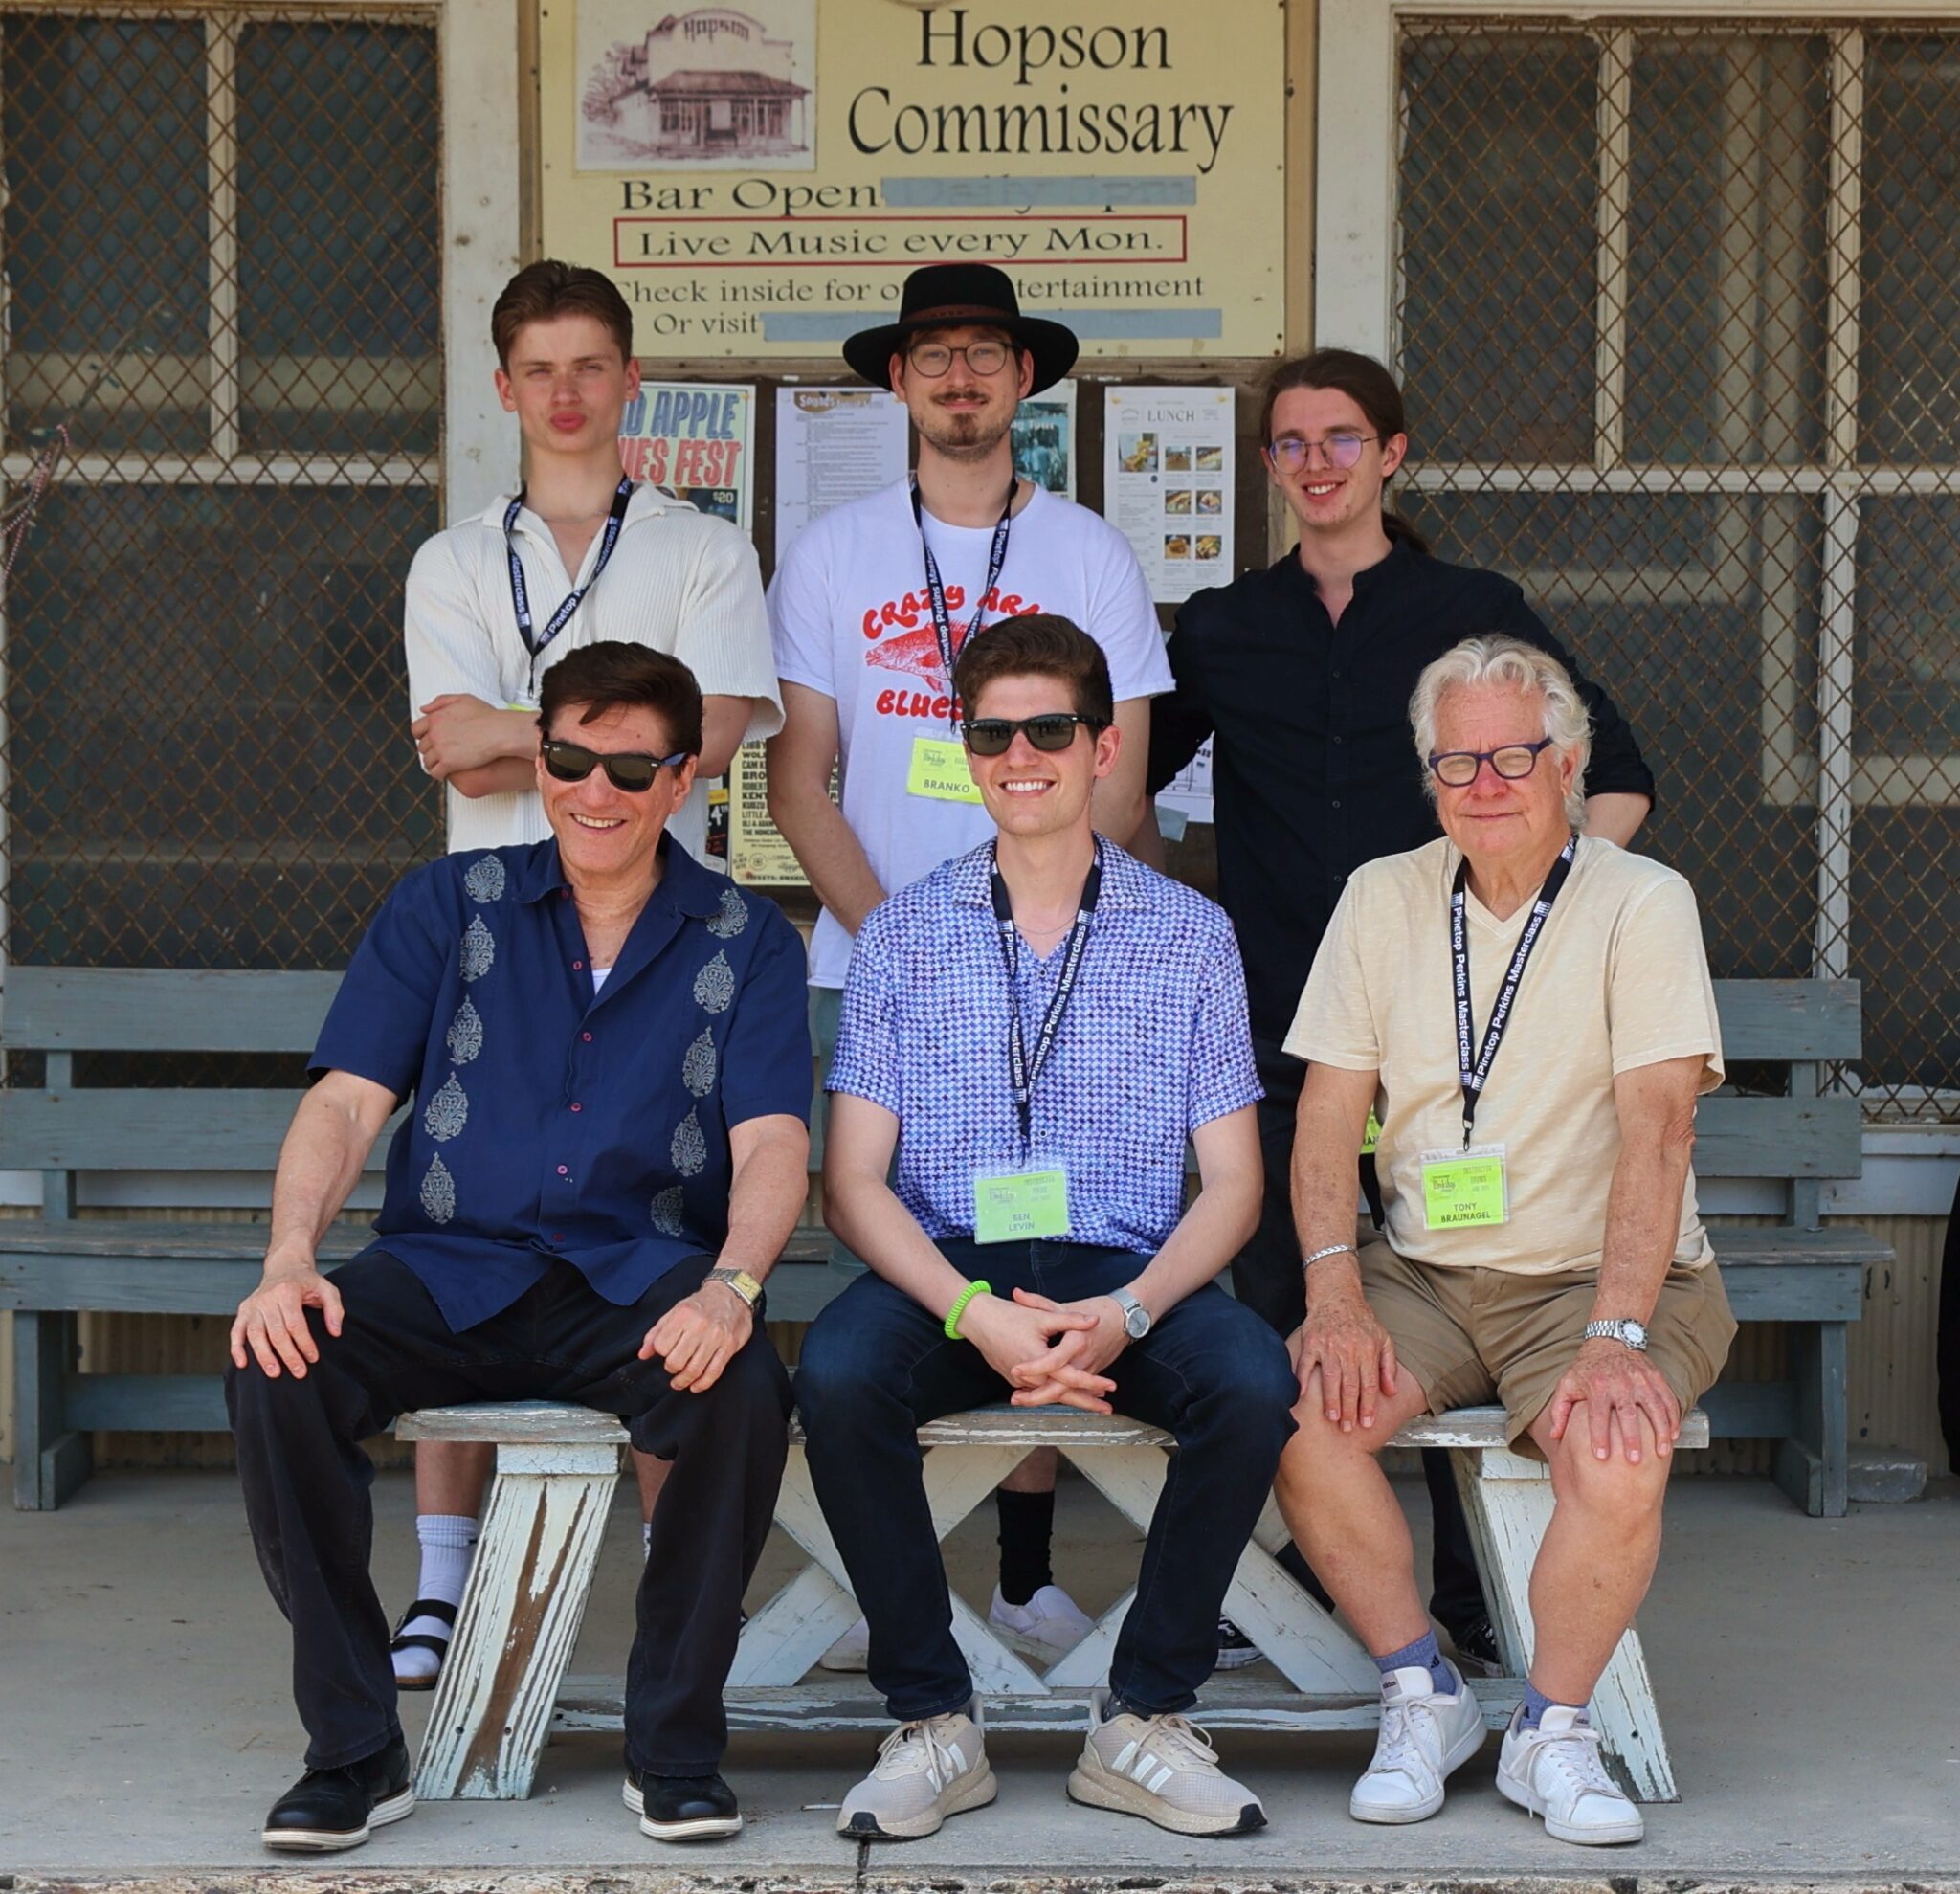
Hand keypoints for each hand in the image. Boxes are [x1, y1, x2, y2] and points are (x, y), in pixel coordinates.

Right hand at [229, 1257, 342, 1378]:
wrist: (285, 1267)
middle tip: (299, 1372)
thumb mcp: (327, 1289)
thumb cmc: (307, 1282)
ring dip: (263, 1356)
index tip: (313, 1358)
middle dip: (288, 1355)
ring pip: (254, 1334)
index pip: (295, 1324)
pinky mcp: (243, 1310)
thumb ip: (334, 1309)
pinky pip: (236, 1331)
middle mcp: (267, 1298)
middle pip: (275, 1332)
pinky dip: (237, 1348)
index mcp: (287, 1291)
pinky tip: (243, 1364)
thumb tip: (335, 1332)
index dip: (304, 1343)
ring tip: (274, 1373)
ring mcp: (252, 1305)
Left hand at [412, 694, 518, 779]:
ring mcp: (440, 749)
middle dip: (429, 750)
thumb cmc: (487, 716)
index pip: (416, 729)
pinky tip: (445, 773)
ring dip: (432, 763)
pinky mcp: (448, 763)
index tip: (429, 740)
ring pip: (427, 761)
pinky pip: (435, 772)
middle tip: (438, 753)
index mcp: (436, 718)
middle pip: (422, 746)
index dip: (421, 736)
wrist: (500, 732)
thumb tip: (424, 709)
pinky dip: (438, 774)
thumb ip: (441, 701)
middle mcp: (434, 733)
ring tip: (441, 765)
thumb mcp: (463, 699)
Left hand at [641, 1280, 752, 1393]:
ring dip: (683, 1381)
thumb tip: (643, 1355)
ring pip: (694, 1370)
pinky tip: (695, 1386)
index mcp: (682, 1315)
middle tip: (672, 1368)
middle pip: (676, 1361)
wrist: (732, 1293)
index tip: (665, 1354)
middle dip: (671, 1369)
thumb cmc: (701, 1304)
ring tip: (679, 1382)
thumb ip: (656, 1333)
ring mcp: (716, 1337)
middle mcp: (699, 1326)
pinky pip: (713, 1372)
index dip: (661, 1353)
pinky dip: (702, 1384)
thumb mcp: (675, 1311)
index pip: (662, 1346)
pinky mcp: (729, 1346)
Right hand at [959, 1292, 1111, 1413]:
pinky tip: (1066, 1395)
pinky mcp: (1014, 1380)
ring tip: (1093, 1403)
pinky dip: (1054, 1394)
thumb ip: (1070, 1320)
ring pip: (1050, 1395)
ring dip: (1072, 1399)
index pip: (1071, 1378)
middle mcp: (1029, 1377)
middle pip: (1062, 1395)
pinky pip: (1038, 1391)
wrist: (978, 1320)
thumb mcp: (1043, 1315)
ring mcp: (1020, 1381)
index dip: (1092, 1382)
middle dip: (1086, 1402)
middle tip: (1108, 1409)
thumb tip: (1095, 1320)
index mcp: (1039, 1362)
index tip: (1111, 1386)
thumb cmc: (1009, 1316)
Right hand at [1289, 1288, 1397, 1431]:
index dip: (1368, 1406)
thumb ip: (1388, 1366)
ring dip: (1331, 1401)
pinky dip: (1302, 1380)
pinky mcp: (1311, 1342)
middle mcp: (1349, 1349)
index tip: (1367, 1423)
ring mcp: (1328, 1346)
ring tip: (1332, 1418)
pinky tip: (1301, 1396)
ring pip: (1330, 1379)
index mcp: (1367, 1350)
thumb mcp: (1383, 1339)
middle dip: (1350, 1410)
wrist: (1337, 1295)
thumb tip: (1391, 1392)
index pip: (1369, 1384)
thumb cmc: (1361, 1320)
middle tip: (1348, 1428)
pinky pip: (1305, 1364)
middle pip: (1350, 1385)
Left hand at [1547, 1338, 1680, 1462]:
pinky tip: (1674, 1434)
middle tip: (1634, 1460)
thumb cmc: (1587, 1367)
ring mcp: (1640, 1380)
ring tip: (1661, 1451)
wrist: (1610, 1339)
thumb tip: (1554, 1436)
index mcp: (1597, 1387)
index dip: (1599, 1437)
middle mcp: (1619, 1383)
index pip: (1597, 1416)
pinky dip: (1673, 1417)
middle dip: (1631, 1439)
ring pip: (1654, 1408)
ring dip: (1660, 1431)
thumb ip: (1559, 1410)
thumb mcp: (1567, 1383)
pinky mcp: (1655, 1378)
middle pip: (1627, 1414)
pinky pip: (1667, 1399)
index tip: (1601, 1456)